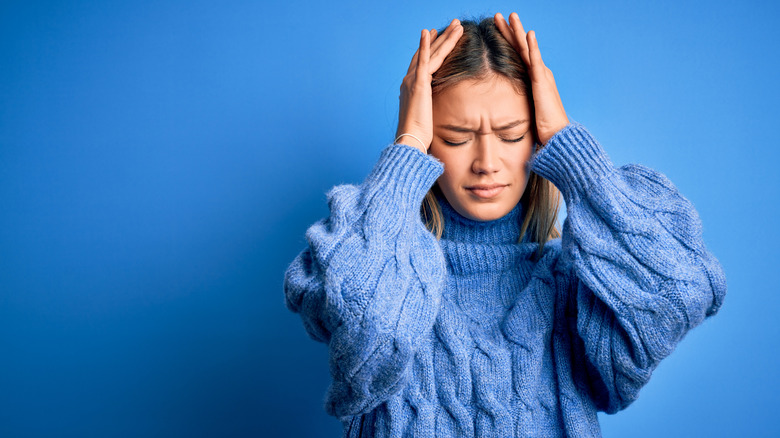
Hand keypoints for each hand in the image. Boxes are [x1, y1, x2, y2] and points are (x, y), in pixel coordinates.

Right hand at [396, 19, 462, 152]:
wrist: (411, 141)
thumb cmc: (419, 136)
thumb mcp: (427, 118)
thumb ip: (431, 109)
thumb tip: (438, 114)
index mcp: (412, 89)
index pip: (423, 63)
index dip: (431, 48)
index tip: (437, 36)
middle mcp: (410, 81)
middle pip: (428, 53)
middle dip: (441, 38)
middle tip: (452, 25)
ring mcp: (412, 80)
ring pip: (431, 53)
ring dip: (444, 38)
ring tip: (456, 25)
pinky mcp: (417, 84)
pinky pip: (423, 60)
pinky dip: (425, 45)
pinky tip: (429, 31)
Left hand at [494, 12, 568, 144]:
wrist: (556, 136)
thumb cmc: (541, 127)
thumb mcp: (524, 110)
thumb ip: (515, 102)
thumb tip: (498, 106)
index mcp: (533, 78)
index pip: (517, 55)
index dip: (507, 40)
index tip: (497, 28)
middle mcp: (538, 73)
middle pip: (521, 47)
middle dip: (510, 30)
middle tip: (499, 15)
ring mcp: (542, 76)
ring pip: (527, 49)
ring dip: (519, 31)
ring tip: (511, 16)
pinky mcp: (543, 83)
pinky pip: (536, 62)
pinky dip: (533, 47)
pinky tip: (529, 35)